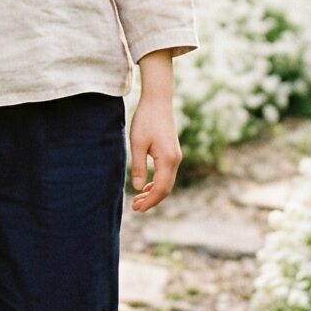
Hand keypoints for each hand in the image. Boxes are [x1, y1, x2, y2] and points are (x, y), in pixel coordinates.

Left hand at [127, 91, 181, 212]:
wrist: (158, 101)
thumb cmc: (145, 120)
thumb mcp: (137, 143)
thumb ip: (139, 167)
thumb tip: (138, 188)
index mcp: (168, 160)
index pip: (161, 189)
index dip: (150, 202)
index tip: (137, 209)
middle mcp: (175, 160)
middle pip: (166, 189)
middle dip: (152, 200)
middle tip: (135, 208)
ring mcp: (176, 157)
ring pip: (167, 182)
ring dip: (154, 193)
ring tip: (137, 199)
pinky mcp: (172, 153)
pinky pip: (167, 174)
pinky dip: (157, 183)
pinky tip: (145, 186)